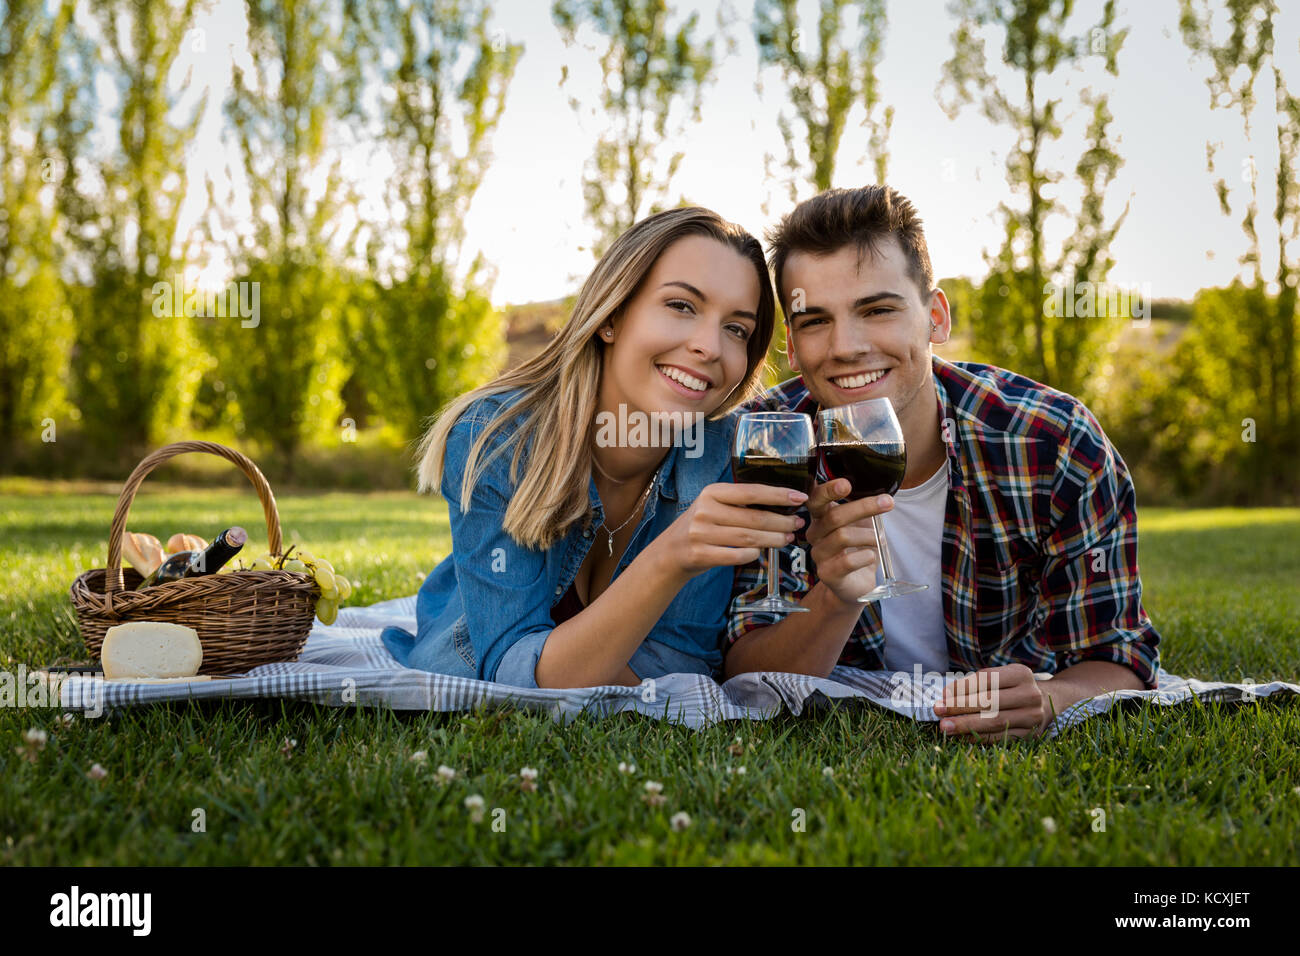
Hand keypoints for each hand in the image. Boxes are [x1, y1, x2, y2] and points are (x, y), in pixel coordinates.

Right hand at [652, 482, 805, 580]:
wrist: (669, 552)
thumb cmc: (701, 527)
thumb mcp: (713, 506)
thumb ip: (739, 504)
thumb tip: (781, 504)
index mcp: (711, 492)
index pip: (751, 492)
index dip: (778, 495)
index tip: (800, 497)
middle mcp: (705, 510)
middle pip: (754, 518)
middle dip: (782, 522)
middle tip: (798, 524)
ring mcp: (701, 533)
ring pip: (749, 538)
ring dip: (773, 539)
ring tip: (787, 539)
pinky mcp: (700, 554)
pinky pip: (737, 556)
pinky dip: (753, 555)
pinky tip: (761, 552)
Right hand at [803, 478, 893, 605]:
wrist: (855, 584)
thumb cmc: (858, 550)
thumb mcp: (863, 524)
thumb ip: (865, 509)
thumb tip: (881, 493)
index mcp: (821, 517)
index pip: (816, 499)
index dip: (828, 490)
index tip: (846, 484)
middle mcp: (815, 534)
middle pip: (834, 516)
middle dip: (863, 507)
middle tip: (887, 502)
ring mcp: (818, 554)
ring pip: (842, 536)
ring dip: (869, 536)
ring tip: (880, 540)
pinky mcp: (827, 573)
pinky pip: (847, 561)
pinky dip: (866, 556)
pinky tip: (871, 556)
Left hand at [933, 664, 1050, 742]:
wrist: (1047, 703)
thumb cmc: (1012, 688)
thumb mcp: (1000, 677)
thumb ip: (974, 684)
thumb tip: (946, 696)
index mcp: (1021, 674)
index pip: (987, 679)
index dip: (963, 687)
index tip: (942, 695)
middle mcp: (1030, 694)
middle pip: (990, 701)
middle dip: (960, 707)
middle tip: (938, 711)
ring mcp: (1032, 716)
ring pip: (994, 722)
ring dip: (966, 725)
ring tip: (945, 727)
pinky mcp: (1030, 735)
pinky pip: (999, 737)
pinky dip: (977, 737)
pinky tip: (961, 736)